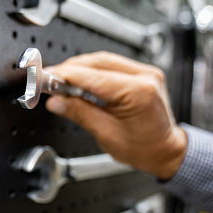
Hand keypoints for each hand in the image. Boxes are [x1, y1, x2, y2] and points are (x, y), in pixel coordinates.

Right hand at [45, 51, 186, 179]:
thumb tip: (56, 101)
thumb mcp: (106, 134)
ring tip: (62, 82)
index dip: (66, 76)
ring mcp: (145, 73)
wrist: (165, 151)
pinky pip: (112, 65)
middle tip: (50, 80)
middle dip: (70, 70)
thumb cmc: (143, 149)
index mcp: (138, 93)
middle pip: (97, 62)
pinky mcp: (142, 74)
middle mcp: (145, 77)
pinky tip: (81, 80)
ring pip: (103, 60)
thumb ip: (80, 113)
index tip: (47, 78)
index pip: (93, 77)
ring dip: (80, 68)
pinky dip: (93, 71)